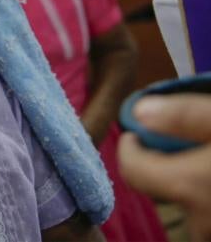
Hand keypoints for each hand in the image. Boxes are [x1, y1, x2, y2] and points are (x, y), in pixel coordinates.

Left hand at [118, 94, 210, 240]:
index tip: (139, 134)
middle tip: (184, 143)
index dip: (130, 149)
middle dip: (163, 165)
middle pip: (159, 188)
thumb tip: (139, 112)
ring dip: (189, 183)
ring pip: (187, 203)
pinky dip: (204, 194)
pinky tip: (210, 171)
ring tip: (203, 156)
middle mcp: (200, 221)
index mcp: (189, 186)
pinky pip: (205, 214)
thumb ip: (184, 116)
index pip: (131, 171)